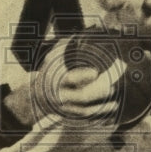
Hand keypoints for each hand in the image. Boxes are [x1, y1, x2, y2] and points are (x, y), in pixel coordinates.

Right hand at [4, 34, 123, 124]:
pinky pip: (87, 118)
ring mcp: (65, 108)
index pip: (69, 78)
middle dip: (98, 92)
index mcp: (56, 80)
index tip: (95, 72)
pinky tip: (112, 108)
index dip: (82, 76)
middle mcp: (60, 96)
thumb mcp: (52, 58)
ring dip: (102, 106)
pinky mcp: (70, 116)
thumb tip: (81, 33)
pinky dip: (100, 114)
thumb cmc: (49, 73)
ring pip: (86, 110)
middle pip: (81, 96)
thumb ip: (65, 47)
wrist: (35, 96)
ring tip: (115, 99)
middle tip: (112, 86)